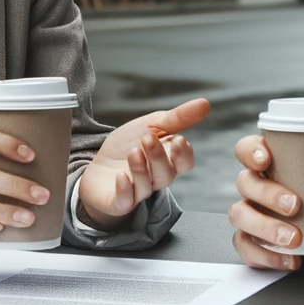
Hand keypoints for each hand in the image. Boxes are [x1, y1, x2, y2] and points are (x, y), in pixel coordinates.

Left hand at [77, 98, 207, 229]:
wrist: (97, 163)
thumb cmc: (129, 144)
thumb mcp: (152, 125)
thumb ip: (178, 118)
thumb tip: (206, 103)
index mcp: (167, 161)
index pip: (185, 164)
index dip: (184, 155)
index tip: (178, 139)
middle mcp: (155, 179)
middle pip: (166, 174)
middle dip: (158, 156)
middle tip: (147, 138)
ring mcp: (137, 192)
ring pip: (147, 186)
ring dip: (141, 169)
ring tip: (133, 151)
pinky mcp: (118, 202)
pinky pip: (125, 201)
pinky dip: (124, 189)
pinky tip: (121, 176)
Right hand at [230, 135, 303, 270]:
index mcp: (273, 161)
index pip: (247, 149)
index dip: (249, 151)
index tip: (266, 158)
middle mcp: (257, 186)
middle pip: (246, 183)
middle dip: (267, 194)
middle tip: (295, 206)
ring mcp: (253, 213)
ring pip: (242, 216)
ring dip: (266, 228)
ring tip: (295, 239)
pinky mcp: (254, 240)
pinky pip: (248, 247)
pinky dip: (266, 256)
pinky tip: (291, 259)